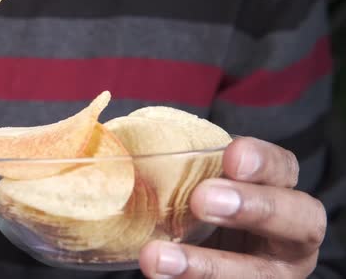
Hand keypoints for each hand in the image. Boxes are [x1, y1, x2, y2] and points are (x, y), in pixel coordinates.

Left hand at [139, 137, 325, 277]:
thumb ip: (177, 166)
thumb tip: (111, 143)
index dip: (264, 161)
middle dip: (253, 208)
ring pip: (259, 274)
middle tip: (202, 200)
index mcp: (279, 191)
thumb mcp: (194, 183)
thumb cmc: (194, 205)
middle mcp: (290, 234)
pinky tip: (159, 275)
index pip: (285, 169)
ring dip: (207, 266)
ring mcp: (274, 272)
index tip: (231, 155)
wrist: (202, 253)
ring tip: (155, 258)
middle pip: (299, 220)